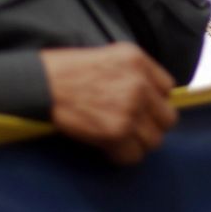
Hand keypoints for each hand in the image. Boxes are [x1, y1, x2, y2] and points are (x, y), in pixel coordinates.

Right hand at [40, 44, 176, 164]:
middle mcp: (140, 84)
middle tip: (134, 126)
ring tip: (120, 137)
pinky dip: (122, 155)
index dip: (154, 100)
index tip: (141, 106)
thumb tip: (153, 95)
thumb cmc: (69, 69)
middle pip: (167, 119)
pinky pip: (133, 155)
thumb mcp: (112, 55)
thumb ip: (137, 72)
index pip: (168, 89)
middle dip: (152, 125)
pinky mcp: (115, 132)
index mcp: (139, 61)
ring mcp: (130, 110)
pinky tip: (109, 146)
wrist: (42, 84)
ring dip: (138, 143)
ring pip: (153, 141)